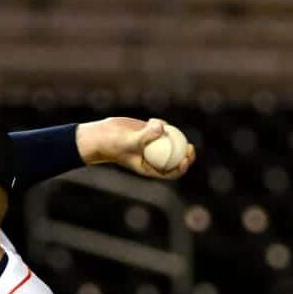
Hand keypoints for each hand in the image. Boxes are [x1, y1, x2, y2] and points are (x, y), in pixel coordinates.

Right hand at [76, 117, 195, 178]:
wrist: (101, 136)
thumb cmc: (113, 144)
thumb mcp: (130, 141)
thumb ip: (146, 135)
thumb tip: (163, 128)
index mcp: (150, 167)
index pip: (170, 173)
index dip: (182, 168)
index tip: (186, 159)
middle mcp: (153, 158)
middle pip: (176, 158)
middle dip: (186, 154)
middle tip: (190, 146)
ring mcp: (152, 145)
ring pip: (170, 141)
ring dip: (170, 134)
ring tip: (159, 126)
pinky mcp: (149, 133)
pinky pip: (161, 129)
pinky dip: (159, 124)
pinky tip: (150, 120)